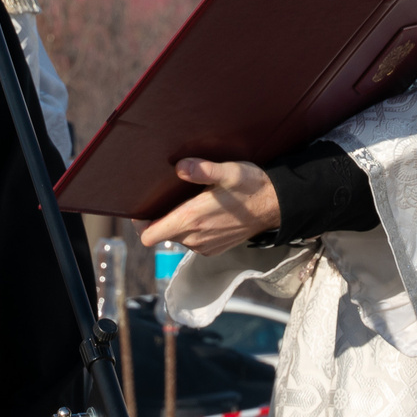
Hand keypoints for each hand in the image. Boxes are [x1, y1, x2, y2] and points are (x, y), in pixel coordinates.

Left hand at [139, 158, 279, 254]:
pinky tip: (203, 214)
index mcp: (191, 219)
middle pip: (161, 235)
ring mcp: (204, 246)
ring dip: (177, 225)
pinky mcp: (214, 249)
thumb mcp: (229, 171)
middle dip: (160, 220)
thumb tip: (179, 167)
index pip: (149, 236)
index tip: (143, 208)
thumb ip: (203, 170)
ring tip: (188, 204)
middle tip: (167, 198)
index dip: (141, 224)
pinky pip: (192, 242)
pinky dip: (192, 231)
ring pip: (177, 238)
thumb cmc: (251, 185)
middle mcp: (195, 238)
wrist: (275, 205)